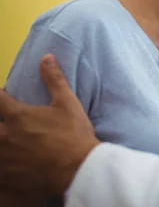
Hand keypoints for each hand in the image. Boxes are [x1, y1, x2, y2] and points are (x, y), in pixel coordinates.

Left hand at [0, 55, 99, 195]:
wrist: (78, 169)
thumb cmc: (74, 135)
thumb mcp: (68, 103)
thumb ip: (54, 80)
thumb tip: (46, 57)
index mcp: (18, 115)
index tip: (3, 96)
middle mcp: (4, 135)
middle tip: (5, 119)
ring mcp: (4, 157)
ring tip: (7, 140)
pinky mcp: (6, 175)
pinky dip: (2, 160)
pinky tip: (9, 159)